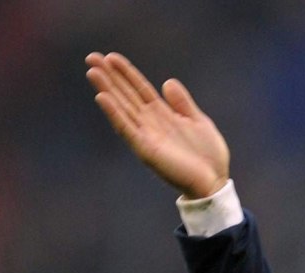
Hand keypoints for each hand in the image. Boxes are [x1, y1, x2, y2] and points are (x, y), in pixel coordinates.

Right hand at [86, 51, 229, 199]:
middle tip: (91, 57)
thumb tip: (167, 82)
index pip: (139, 89)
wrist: (214, 182)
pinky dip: (114, 114)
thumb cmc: (208, 156)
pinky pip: (127, 129)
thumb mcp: (197, 121)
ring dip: (106, 90)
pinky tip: (102, 98)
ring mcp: (146, 137)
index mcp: (162, 115)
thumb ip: (182, 103)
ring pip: (122, 108)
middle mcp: (150, 124)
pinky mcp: (146, 151)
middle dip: (109, 77)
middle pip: (126, 95)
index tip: (110, 57)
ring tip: (92, 72)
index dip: (126, 73)